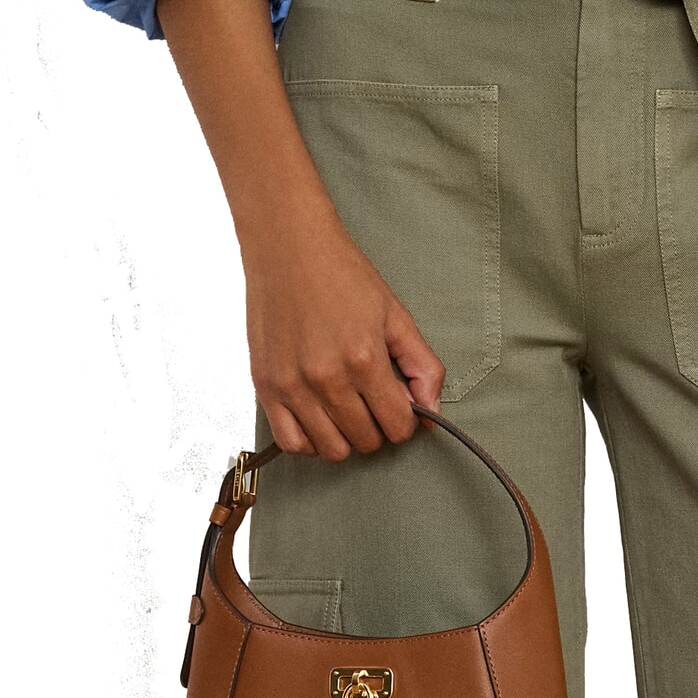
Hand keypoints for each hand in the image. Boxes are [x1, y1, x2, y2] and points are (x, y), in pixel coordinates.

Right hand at [243, 214, 445, 460]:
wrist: (288, 248)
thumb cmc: (341, 275)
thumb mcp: (396, 315)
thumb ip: (422, 366)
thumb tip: (432, 410)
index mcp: (364, 360)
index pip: (398, 426)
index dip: (406, 420)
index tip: (400, 404)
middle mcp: (327, 379)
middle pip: (367, 440)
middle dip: (379, 427)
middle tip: (374, 401)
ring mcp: (292, 386)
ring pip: (332, 449)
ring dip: (347, 437)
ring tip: (348, 409)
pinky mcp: (266, 387)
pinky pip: (291, 443)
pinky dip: (310, 441)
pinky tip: (320, 419)